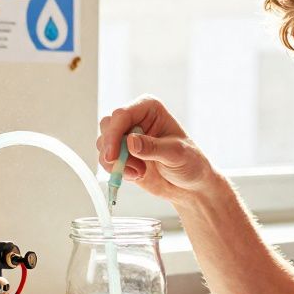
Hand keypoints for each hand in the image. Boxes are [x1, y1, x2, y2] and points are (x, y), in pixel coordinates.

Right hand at [96, 96, 218, 205]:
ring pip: (103, 144)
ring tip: (139, 172)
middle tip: (130, 167)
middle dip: (113, 149)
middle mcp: (135, 119)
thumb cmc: (190, 162)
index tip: (113, 156)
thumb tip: (130, 142)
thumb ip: (153, 147)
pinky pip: (106, 160)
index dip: (114, 134)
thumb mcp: (176, 154)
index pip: (122, 115)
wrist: (189, 185)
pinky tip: (135, 175)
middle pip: (108, 126)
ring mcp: (126, 137)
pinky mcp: (121, 154)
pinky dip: (116, 170)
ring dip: (116, 162)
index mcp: (149, 108)